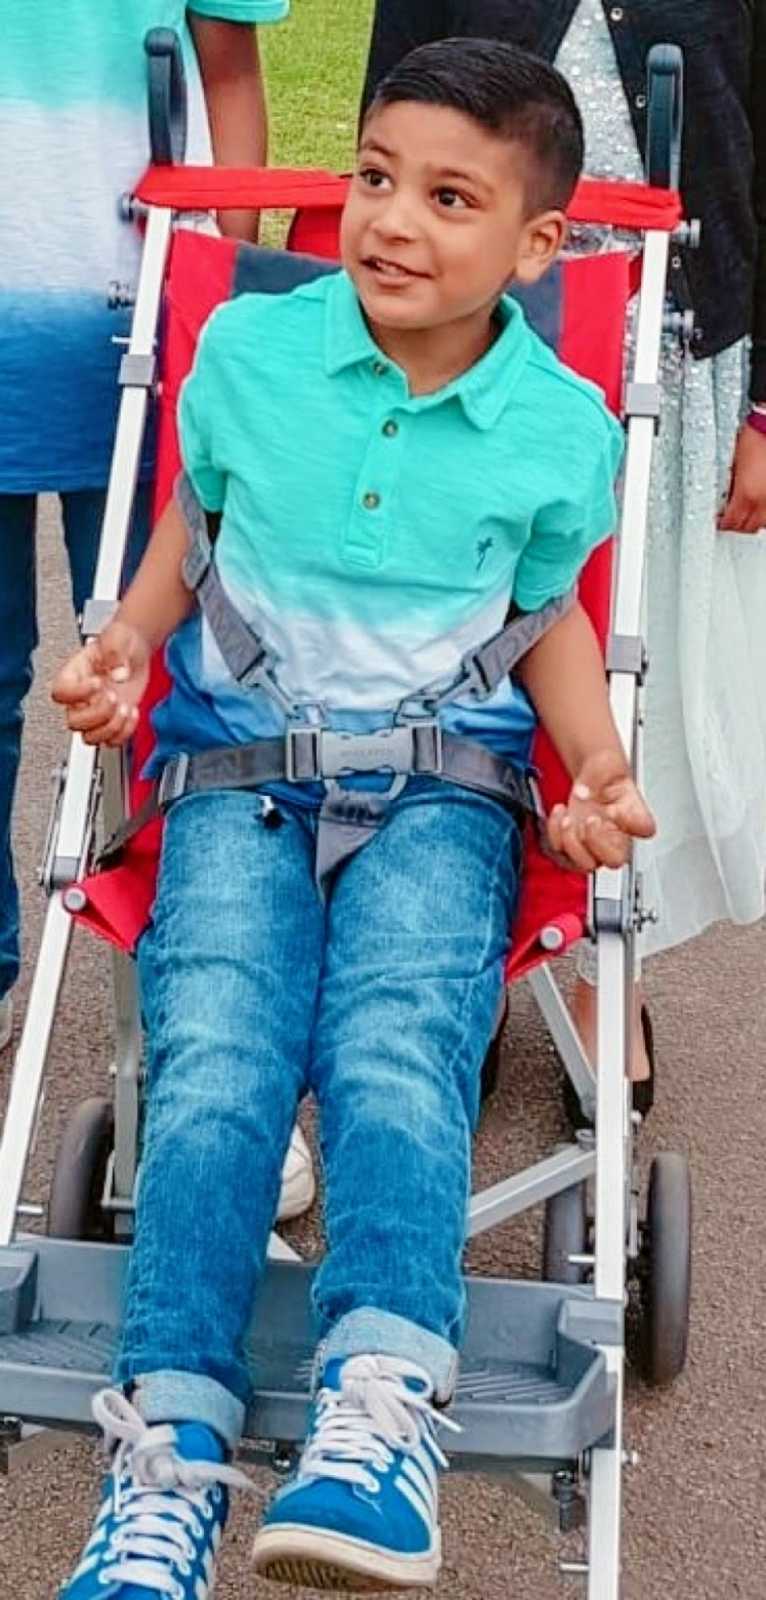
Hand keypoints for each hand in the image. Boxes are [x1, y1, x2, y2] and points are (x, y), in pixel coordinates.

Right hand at [51, 620, 150, 746]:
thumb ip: (115, 652)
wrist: (136, 651)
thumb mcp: (117, 638)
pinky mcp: (112, 721)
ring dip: (111, 727)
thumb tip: (118, 673)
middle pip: (74, 722)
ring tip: (125, 707)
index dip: (78, 693)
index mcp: (74, 675)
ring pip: (90, 738)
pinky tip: (133, 712)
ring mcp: (96, 712)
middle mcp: (81, 698)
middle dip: (98, 713)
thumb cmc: (120, 641)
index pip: (61, 693)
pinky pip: (111, 741)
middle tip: (114, 696)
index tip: (97, 683)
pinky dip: (124, 733)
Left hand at [547, 749, 655, 871]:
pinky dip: (555, 835)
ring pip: (586, 864)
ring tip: (569, 818)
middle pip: (615, 859)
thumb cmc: (604, 774)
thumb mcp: (605, 763)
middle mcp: (617, 835)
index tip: (615, 810)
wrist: (590, 781)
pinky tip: (560, 814)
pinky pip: (562, 854)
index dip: (632, 825)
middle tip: (589, 820)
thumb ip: (601, 773)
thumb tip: (585, 793)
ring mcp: (596, 846)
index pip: (645, 829)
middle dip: (596, 842)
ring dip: (571, 842)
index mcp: (634, 815)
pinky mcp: (575, 848)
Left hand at [717, 423, 765, 532]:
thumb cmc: (752, 439)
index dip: (722, 524)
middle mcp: (763, 501)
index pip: (731, 523)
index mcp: (746, 495)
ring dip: (752, 522)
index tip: (718, 520)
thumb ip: (729, 489)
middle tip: (729, 520)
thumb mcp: (732, 467)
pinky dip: (764, 515)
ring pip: (762, 524)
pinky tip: (760, 509)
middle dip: (736, 526)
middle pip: (747, 527)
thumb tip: (724, 500)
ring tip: (745, 515)